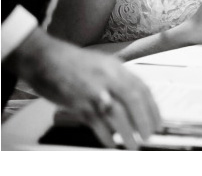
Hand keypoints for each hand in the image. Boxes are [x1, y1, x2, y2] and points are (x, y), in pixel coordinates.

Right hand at [4, 28, 160, 148]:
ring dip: (128, 132)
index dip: (152, 107)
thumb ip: (119, 80)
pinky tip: (111, 143)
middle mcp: (108, 77)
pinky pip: (96, 122)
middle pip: (133, 100)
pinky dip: (105, 135)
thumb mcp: (103, 64)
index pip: (142, 89)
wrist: (44, 58)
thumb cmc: (72, 62)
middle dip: (144, 120)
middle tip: (149, 135)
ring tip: (134, 144)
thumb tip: (135, 100)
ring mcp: (93, 90)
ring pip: (117, 113)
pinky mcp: (77, 102)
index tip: (157, 121)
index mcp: (116, 68)